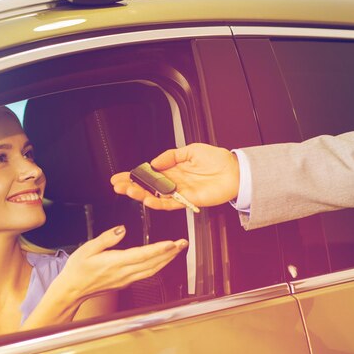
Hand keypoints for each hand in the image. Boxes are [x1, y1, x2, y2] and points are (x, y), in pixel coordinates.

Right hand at [55, 225, 187, 300]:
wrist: (72, 290)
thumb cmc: (77, 269)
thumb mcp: (88, 248)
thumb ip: (106, 238)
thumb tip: (121, 230)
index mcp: (115, 263)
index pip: (142, 255)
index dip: (159, 249)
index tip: (172, 243)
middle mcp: (123, 273)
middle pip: (153, 263)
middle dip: (170, 253)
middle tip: (183, 243)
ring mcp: (126, 279)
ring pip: (152, 270)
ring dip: (166, 260)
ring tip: (176, 250)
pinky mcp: (125, 282)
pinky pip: (146, 274)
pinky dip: (157, 266)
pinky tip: (161, 261)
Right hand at [110, 143, 239, 210]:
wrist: (235, 172)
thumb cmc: (218, 160)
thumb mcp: (190, 150)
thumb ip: (171, 156)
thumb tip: (154, 162)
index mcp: (172, 170)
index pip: (148, 174)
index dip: (133, 175)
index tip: (119, 176)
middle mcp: (173, 183)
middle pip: (147, 186)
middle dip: (131, 186)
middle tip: (117, 186)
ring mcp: (179, 192)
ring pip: (155, 196)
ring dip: (140, 195)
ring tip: (128, 191)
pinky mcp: (187, 201)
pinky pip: (169, 204)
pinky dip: (158, 203)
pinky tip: (147, 200)